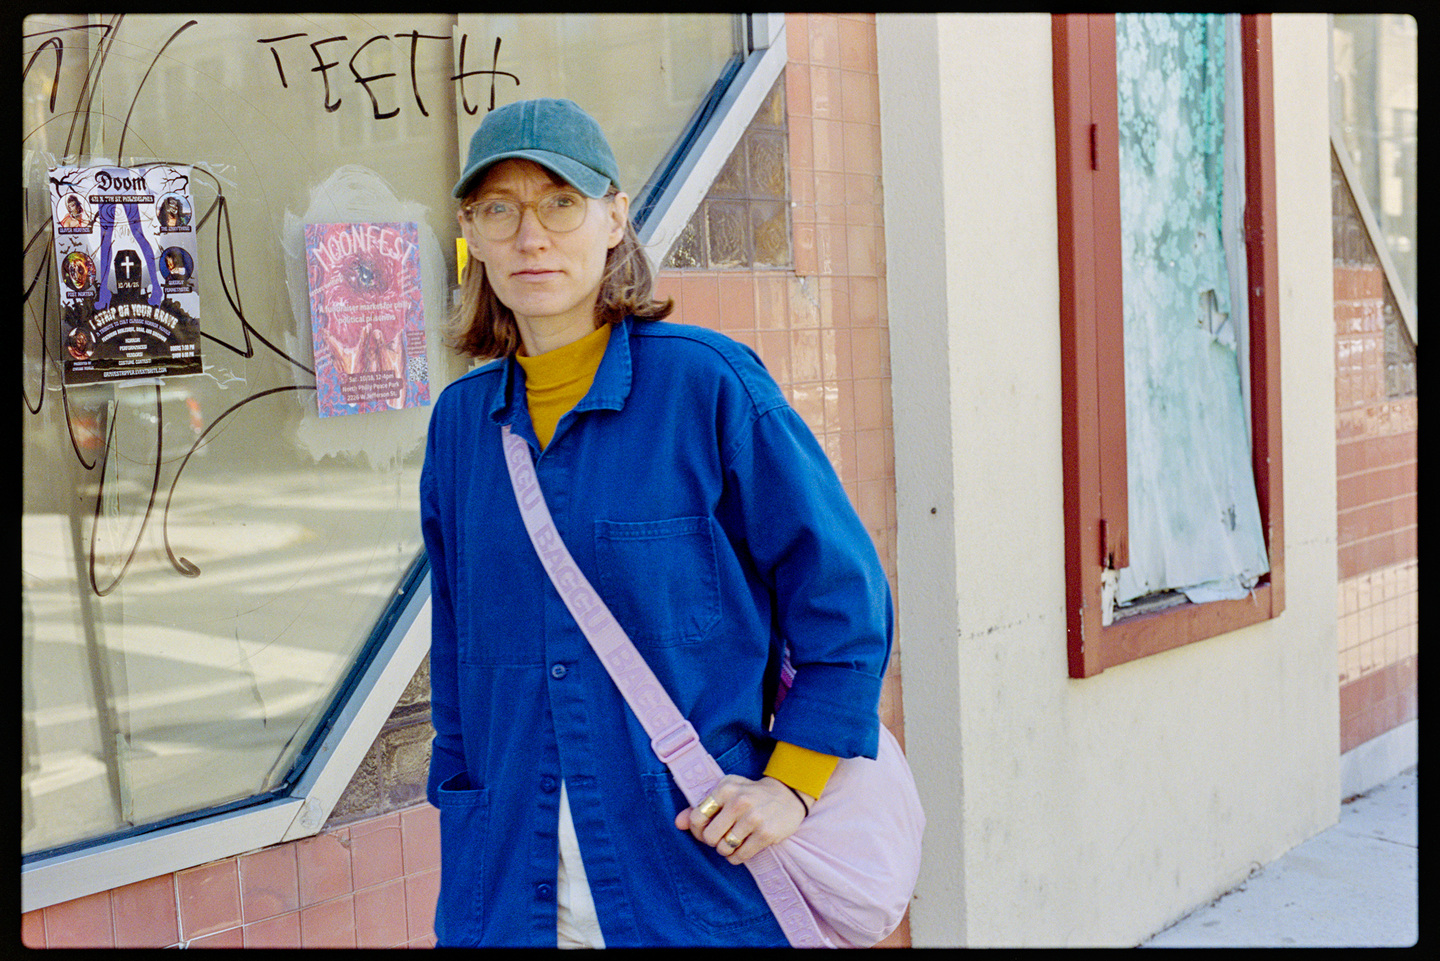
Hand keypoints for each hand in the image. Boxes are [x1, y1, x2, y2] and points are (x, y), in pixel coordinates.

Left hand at [674, 775, 812, 864]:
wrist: (787, 795)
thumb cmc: (750, 795)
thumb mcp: (726, 792)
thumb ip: (701, 807)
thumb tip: (678, 823)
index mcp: (726, 788)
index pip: (697, 817)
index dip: (697, 830)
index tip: (705, 831)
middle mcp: (739, 801)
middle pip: (709, 836)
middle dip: (713, 841)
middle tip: (722, 837)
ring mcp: (754, 818)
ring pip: (723, 848)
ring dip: (725, 850)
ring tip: (733, 842)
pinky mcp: (766, 834)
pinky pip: (740, 856)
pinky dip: (737, 857)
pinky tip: (742, 849)